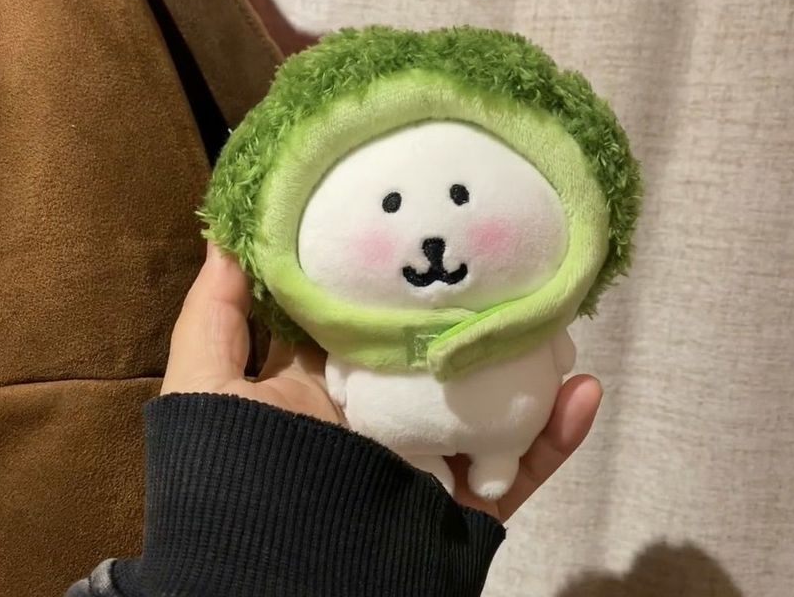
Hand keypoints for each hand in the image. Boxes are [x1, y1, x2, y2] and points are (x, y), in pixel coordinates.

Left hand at [163, 243, 601, 520]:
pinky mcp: (465, 508)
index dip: (397, 281)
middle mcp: (385, 419)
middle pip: (441, 360)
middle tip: (513, 268)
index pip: (372, 322)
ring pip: (493, 408)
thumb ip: (215, 314)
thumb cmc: (240, 476)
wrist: (282, 588)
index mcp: (333, 387)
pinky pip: (521, 470)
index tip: (430, 232)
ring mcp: (430, 463)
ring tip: (561, 324)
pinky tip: (584, 392)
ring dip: (531, 370)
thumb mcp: (209, 387)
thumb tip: (228, 235)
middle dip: (475, 319)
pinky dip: (556, 436)